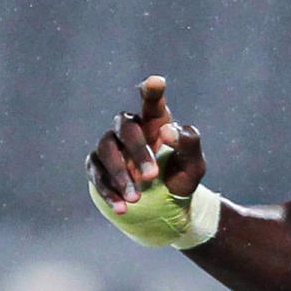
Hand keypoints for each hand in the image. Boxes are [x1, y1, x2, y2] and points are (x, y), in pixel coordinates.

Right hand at [89, 77, 207, 210]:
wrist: (165, 208)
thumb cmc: (180, 179)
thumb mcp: (194, 166)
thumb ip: (188, 144)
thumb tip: (166, 131)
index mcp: (156, 123)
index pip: (153, 103)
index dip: (152, 91)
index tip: (157, 82)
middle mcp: (131, 130)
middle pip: (126, 126)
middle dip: (138, 151)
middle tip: (152, 177)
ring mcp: (111, 147)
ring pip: (106, 149)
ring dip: (120, 174)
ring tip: (137, 198)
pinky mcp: (97, 167)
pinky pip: (96, 173)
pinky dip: (108, 191)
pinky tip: (122, 207)